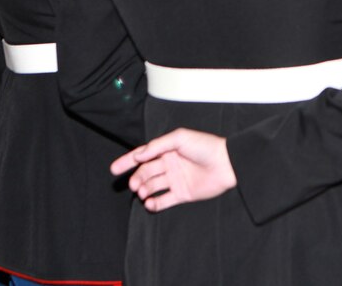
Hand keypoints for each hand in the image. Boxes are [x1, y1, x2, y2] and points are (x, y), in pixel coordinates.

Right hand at [111, 128, 237, 211]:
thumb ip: (157, 146)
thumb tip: (138, 155)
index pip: (143, 155)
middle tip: (134, 184)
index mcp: (168, 150)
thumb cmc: (205, 146)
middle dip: (137, 178)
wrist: (227, 164)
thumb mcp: (180, 138)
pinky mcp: (183, 194)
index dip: (127, 162)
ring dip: (144, 190)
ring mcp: (176, 180)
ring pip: (153, 186)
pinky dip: (154, 204)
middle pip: (146, 172)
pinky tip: (149, 203)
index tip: (114, 169)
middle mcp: (170, 164)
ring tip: (142, 192)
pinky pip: (164, 201)